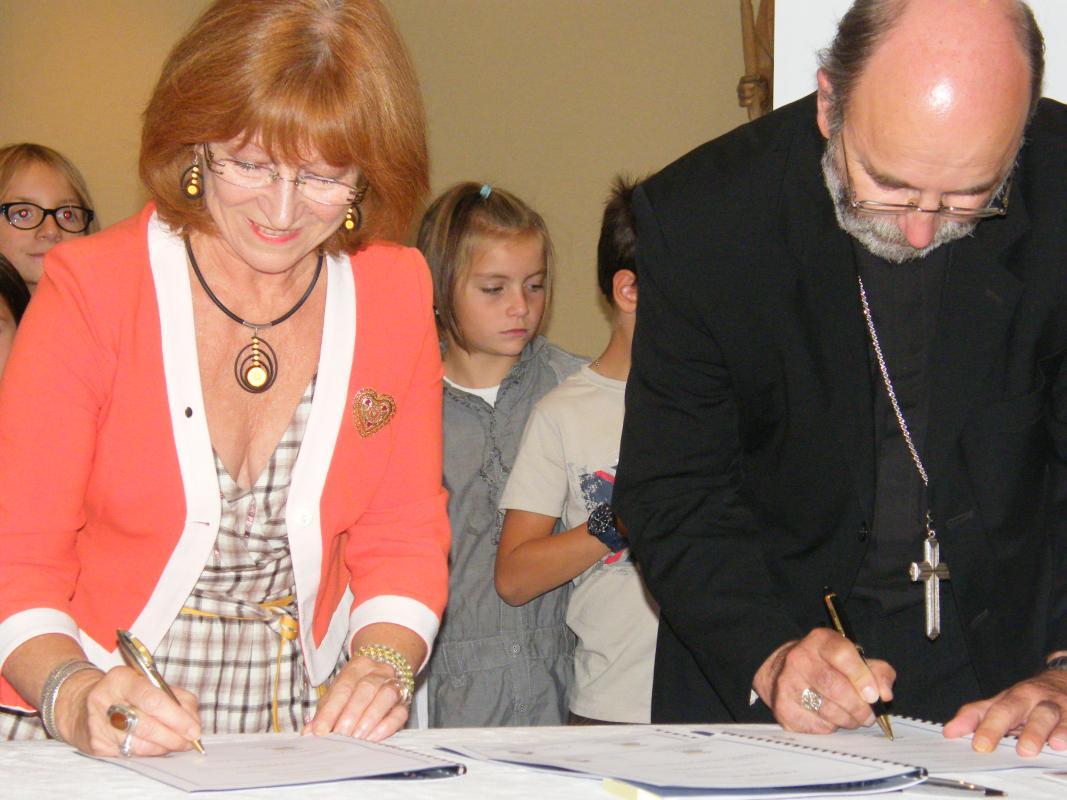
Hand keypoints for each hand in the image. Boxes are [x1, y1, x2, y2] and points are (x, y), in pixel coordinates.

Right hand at [56, 665, 200, 755]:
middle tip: (191, 740)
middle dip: (174, 735)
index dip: (177, 717)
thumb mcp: (146, 681)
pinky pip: (130, 753)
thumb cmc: (124, 691)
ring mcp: (97, 725)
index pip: (153, 699)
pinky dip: (150, 752)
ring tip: (179, 744)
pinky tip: (160, 747)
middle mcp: (104, 701)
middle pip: (146, 724)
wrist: (81, 704)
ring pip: (139, 744)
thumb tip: (192, 719)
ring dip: (165, 746)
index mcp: (120, 678)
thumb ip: (173, 695)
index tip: (194, 728)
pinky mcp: (95, 745)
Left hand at [305, 654, 408, 741]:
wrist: (385, 669)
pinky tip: (373, 737)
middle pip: (365, 689)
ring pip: (386, 696)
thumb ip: (323, 712)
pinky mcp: (405, 702)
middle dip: (351, 715)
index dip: (330, 710)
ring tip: (357, 738)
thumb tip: (308, 733)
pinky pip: (399, 712)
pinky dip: (387, 726)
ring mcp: (394, 684)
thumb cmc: (355, 687)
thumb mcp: (336, 694)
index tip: (320, 731)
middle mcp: (377, 672)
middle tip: (340, 735)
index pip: (342, 687)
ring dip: (369, 719)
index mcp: (356, 668)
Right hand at [752, 628, 894, 733]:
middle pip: (835, 686)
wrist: (783, 673)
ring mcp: (787, 682)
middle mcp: (799, 658)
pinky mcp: (782, 707)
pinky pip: (815, 725)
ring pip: (827, 709)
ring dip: (848, 720)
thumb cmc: (827, 667)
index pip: (842, 655)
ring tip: (853, 718)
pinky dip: (830, 727)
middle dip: (858, 706)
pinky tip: (831, 720)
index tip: (875, 696)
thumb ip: (877, 672)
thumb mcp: (854, 660)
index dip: (862, 677)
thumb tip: (885, 694)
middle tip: (868, 715)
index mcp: (820, 641)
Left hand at [943, 670, 1066, 755]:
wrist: (1063, 679)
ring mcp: (1057, 707)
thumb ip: (975, 717)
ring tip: (1052, 744)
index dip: (986, 727)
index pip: (995, 711)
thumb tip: (949, 732)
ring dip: (1049, 730)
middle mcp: (1032, 700)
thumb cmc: (1029, 698)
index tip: (979, 746)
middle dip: (1016, 728)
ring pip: (1051, 715)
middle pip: (1020, 710)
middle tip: (1018, 750)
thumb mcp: (1002, 703)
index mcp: (1012, 698)